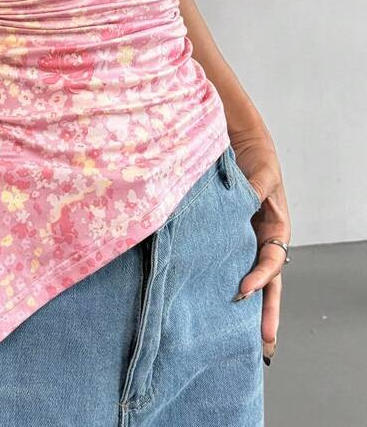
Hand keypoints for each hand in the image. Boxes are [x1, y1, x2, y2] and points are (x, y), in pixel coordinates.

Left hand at [231, 129, 290, 363]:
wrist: (237, 143)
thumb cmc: (255, 158)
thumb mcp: (260, 173)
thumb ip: (254, 191)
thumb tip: (248, 203)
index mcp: (276, 229)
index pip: (272, 260)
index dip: (260, 277)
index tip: (244, 291)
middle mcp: (261, 240)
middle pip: (267, 283)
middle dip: (267, 314)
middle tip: (265, 345)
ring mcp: (243, 242)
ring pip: (247, 280)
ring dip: (247, 308)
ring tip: (244, 340)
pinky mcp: (223, 238)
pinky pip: (224, 263)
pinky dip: (222, 284)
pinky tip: (213, 304)